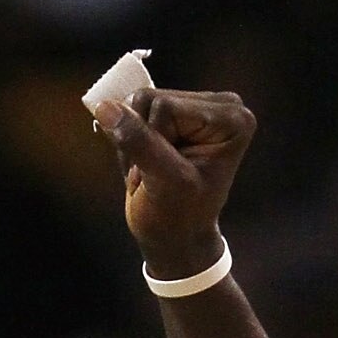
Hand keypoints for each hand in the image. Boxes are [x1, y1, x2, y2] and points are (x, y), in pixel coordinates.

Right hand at [94, 88, 255, 276]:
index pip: (165, 107)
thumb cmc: (178, 218)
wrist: (176, 238)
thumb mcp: (164, 182)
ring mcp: (194, 105)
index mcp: (232, 119)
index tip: (168, 175)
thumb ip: (140, 142)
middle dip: (143, 139)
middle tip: (155, 175)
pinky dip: (129, 136)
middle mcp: (219, 104)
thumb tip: (105, 107)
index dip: (154, 140)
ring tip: (151, 171)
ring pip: (136, 101)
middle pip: (151, 98)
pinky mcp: (172, 108)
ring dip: (133, 141)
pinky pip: (130, 107)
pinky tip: (144, 162)